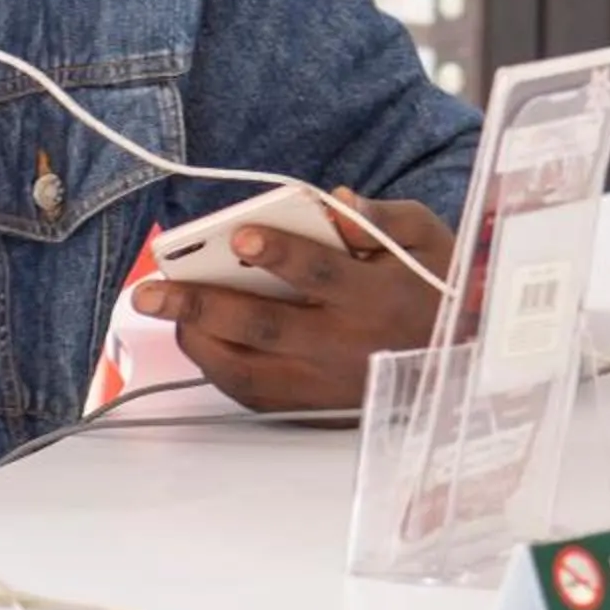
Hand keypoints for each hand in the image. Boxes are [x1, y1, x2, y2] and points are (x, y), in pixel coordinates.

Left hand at [131, 192, 453, 412]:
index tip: (241, 234)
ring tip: (165, 311)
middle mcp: (346, 345)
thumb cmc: (436, 285)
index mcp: (376, 296)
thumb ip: (380, 218)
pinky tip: (196, 339)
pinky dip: (218, 368)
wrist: (460, 359)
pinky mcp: (314, 408)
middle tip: (149, 291)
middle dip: (201, 306)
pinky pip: (254, 395)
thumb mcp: (426, 237)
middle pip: (263, 327)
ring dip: (198, 341)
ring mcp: (326, 384)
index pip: (321, 274)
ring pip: (248, 370)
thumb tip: (336, 202)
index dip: (281, 253)